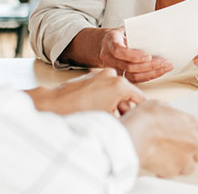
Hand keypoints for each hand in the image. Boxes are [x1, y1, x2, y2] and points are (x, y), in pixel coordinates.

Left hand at [24, 68, 144, 115]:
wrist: (55, 104)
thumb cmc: (80, 112)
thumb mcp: (107, 119)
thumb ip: (124, 118)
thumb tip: (130, 122)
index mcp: (120, 85)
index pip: (140, 99)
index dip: (142, 112)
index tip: (143, 120)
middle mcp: (112, 75)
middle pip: (127, 95)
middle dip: (126, 110)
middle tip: (123, 123)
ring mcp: (101, 74)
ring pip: (115, 92)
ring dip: (115, 105)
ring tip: (108, 119)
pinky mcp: (92, 76)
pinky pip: (105, 87)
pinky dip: (105, 98)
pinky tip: (99, 111)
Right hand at [97, 27, 172, 82]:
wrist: (107, 43)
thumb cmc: (119, 35)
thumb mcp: (125, 28)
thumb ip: (137, 30)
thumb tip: (156, 32)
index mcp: (110, 42)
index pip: (119, 51)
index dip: (133, 56)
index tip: (148, 56)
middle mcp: (109, 57)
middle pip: (128, 66)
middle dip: (149, 66)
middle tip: (165, 62)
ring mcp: (113, 68)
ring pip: (132, 76)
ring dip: (151, 73)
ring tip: (166, 67)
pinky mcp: (120, 75)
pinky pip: (135, 80)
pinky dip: (148, 76)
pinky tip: (159, 71)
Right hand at [120, 101, 197, 177]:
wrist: (136, 136)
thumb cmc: (144, 120)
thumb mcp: (157, 105)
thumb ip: (167, 112)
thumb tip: (164, 114)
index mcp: (192, 124)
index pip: (197, 134)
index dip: (187, 138)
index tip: (180, 140)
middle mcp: (193, 141)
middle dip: (187, 153)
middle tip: (175, 152)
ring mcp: (185, 158)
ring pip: (189, 167)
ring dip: (180, 165)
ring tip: (167, 161)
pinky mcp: (174, 170)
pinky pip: (173, 175)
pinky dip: (167, 172)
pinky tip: (158, 167)